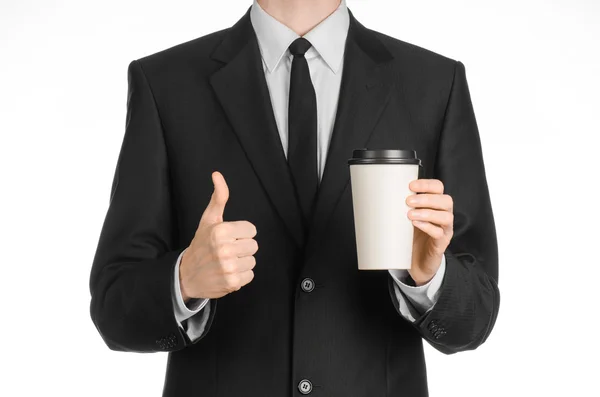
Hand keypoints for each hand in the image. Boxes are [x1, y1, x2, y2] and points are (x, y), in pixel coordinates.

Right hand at [179, 171, 258, 300]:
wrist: (186, 275)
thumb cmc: (201, 244)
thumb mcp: (208, 219)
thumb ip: (218, 197)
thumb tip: (217, 174)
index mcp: (221, 230)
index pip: (252, 230)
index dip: (241, 233)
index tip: (228, 237)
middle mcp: (224, 249)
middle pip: (254, 245)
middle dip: (242, 247)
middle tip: (227, 250)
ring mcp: (228, 267)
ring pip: (252, 260)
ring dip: (242, 262)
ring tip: (227, 261)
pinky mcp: (232, 282)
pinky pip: (250, 275)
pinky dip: (241, 275)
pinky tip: (228, 272)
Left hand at [405, 179, 453, 285]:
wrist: (418, 261)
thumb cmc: (413, 236)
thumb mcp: (407, 217)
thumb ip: (402, 206)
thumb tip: (382, 194)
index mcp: (436, 205)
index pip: (439, 188)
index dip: (427, 184)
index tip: (411, 185)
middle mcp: (444, 215)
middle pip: (446, 201)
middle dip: (427, 198)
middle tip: (409, 201)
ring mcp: (445, 230)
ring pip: (445, 217)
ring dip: (427, 213)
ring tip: (410, 214)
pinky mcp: (441, 243)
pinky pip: (439, 233)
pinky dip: (428, 227)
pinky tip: (416, 224)